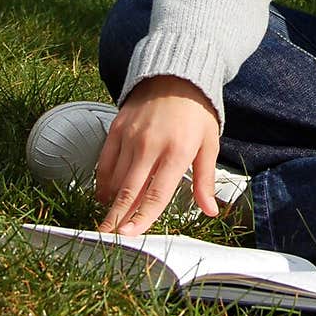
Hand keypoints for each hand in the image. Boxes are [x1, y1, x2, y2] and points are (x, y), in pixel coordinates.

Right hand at [95, 75, 220, 234]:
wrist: (175, 76)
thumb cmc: (196, 114)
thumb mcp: (209, 144)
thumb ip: (205, 180)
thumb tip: (211, 211)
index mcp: (177, 152)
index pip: (156, 193)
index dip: (142, 217)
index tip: (129, 235)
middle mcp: (150, 146)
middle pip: (129, 190)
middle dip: (117, 218)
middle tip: (108, 239)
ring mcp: (131, 137)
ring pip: (116, 179)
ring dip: (111, 203)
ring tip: (109, 222)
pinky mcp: (117, 129)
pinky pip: (105, 161)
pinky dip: (103, 181)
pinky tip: (105, 195)